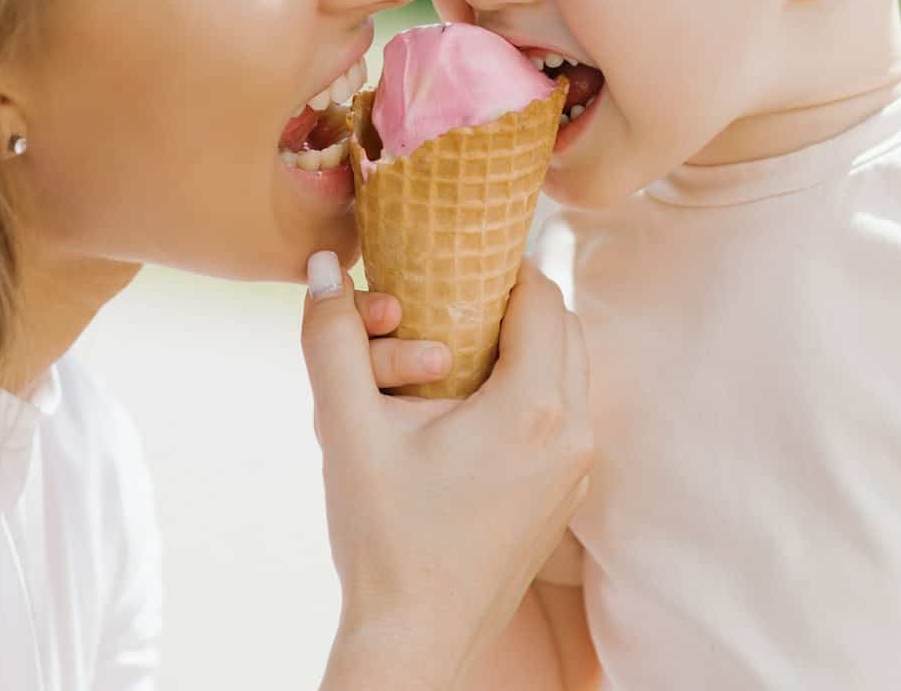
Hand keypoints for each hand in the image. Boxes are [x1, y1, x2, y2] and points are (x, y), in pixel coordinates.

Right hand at [302, 252, 592, 689]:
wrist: (415, 640)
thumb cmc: (384, 539)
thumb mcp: (347, 431)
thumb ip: (333, 340)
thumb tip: (323, 265)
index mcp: (532, 407)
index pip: (541, 293)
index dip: (500, 264)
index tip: (455, 261)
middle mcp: (572, 433)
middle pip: (562, 325)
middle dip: (509, 304)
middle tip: (448, 305)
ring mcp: (577, 469)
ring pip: (569, 369)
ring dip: (523, 348)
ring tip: (455, 356)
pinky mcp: (566, 497)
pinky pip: (564, 414)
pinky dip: (530, 391)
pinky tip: (470, 409)